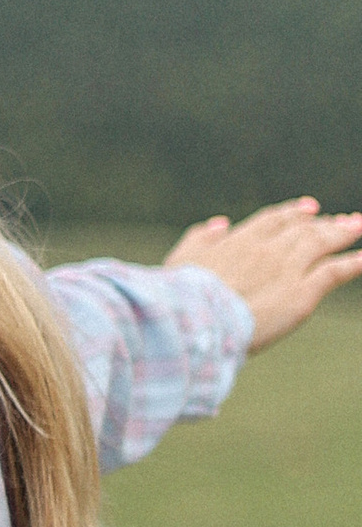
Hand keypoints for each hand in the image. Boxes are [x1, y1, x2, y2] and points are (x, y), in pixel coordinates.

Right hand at [166, 197, 361, 351]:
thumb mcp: (183, 259)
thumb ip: (200, 238)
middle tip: (346, 219)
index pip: (273, 220)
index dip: (294, 213)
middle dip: (326, 223)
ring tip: (359, 227)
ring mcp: (287, 268)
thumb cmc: (182, 294)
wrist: (196, 318)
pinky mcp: (302, 293)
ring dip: (343, 234)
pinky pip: (334, 272)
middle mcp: (268, 249)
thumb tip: (220, 223)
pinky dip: (353, 263)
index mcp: (239, 241)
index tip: (310, 208)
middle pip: (303, 229)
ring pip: (321, 244)